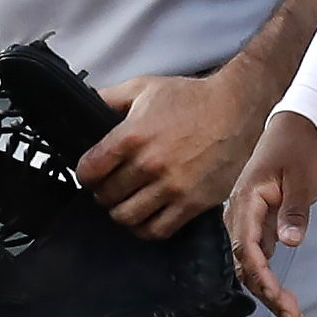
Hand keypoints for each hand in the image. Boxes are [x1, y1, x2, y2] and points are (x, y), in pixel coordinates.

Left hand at [78, 64, 279, 240]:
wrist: (235, 108)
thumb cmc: (191, 98)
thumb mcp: (143, 87)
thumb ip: (107, 98)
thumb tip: (81, 104)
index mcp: (132, 136)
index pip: (88, 171)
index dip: (85, 174)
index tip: (92, 174)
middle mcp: (150, 164)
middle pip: (106, 196)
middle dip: (104, 192)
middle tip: (112, 186)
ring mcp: (172, 187)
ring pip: (127, 217)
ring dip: (122, 211)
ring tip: (128, 201)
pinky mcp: (192, 203)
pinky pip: (158, 230)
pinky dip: (145, 228)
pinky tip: (146, 215)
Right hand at [226, 112, 316, 316]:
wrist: (294, 128)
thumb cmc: (298, 150)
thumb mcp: (303, 179)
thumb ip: (296, 211)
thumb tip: (290, 242)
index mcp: (247, 201)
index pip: (247, 246)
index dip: (261, 275)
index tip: (279, 296)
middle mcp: (240, 215)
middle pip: (246, 263)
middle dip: (267, 294)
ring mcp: (248, 221)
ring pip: (250, 265)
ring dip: (268, 292)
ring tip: (293, 315)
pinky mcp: (258, 225)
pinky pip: (257, 258)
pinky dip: (269, 279)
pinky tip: (284, 297)